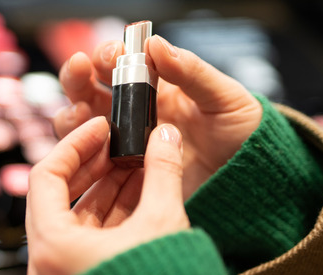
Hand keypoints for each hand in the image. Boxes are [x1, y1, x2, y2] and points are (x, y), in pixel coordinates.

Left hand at [25, 117, 189, 274]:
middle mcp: (46, 267)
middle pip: (58, 199)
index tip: (101, 127)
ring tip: (138, 165)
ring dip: (106, 191)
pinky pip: (87, 245)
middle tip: (122, 143)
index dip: (75, 145)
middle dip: (94, 167)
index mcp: (52, 247)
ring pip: (76, 222)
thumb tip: (166, 134)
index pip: (45, 177)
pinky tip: (139, 196)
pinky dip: (110, 219)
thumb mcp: (164, 224)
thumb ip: (163, 173)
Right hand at [54, 35, 261, 197]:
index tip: (111, 54)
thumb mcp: (225, 97)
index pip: (119, 64)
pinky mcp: (123, 176)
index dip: (108, 55)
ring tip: (81, 114)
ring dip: (73, 114)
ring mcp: (125, 145)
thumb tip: (156, 44)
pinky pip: (92, 163)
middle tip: (79, 69)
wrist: (250, 182)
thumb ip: (191, 71)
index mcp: (156, 87)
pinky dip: (83, 153)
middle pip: (88, 90)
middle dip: (77, 77)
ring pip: (81, 125)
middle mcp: (133, 114)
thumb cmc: (242, 135)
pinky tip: (93, 149)